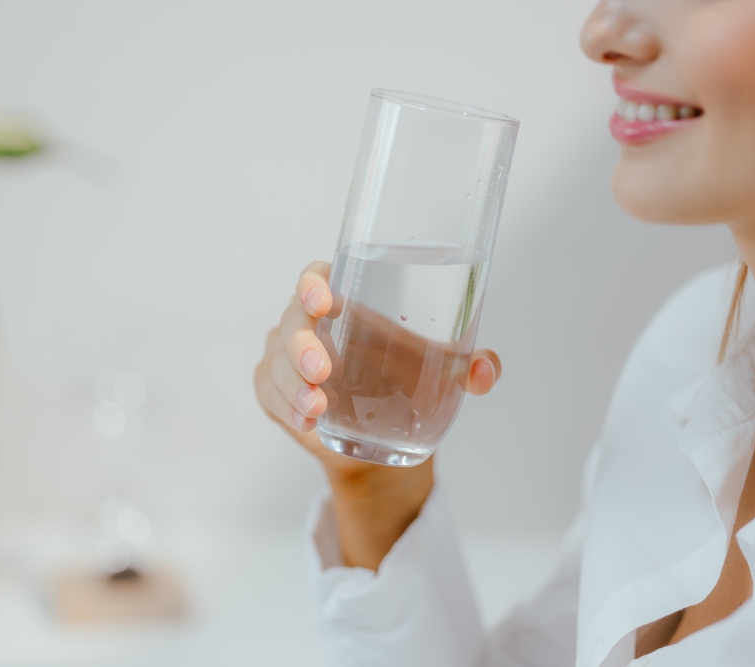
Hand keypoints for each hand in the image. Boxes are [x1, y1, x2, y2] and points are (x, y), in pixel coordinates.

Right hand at [253, 260, 501, 568]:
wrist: (385, 434)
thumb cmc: (406, 380)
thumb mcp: (443, 374)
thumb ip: (471, 368)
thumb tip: (485, 373)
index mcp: (346, 301)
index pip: (318, 278)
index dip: (314, 283)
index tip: (325, 299)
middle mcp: (310, 324)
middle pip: (292, 320)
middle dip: (301, 344)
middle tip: (322, 369)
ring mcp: (286, 358)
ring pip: (276, 361)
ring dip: (292, 384)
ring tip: (316, 407)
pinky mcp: (275, 392)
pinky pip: (269, 394)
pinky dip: (284, 407)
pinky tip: (305, 422)